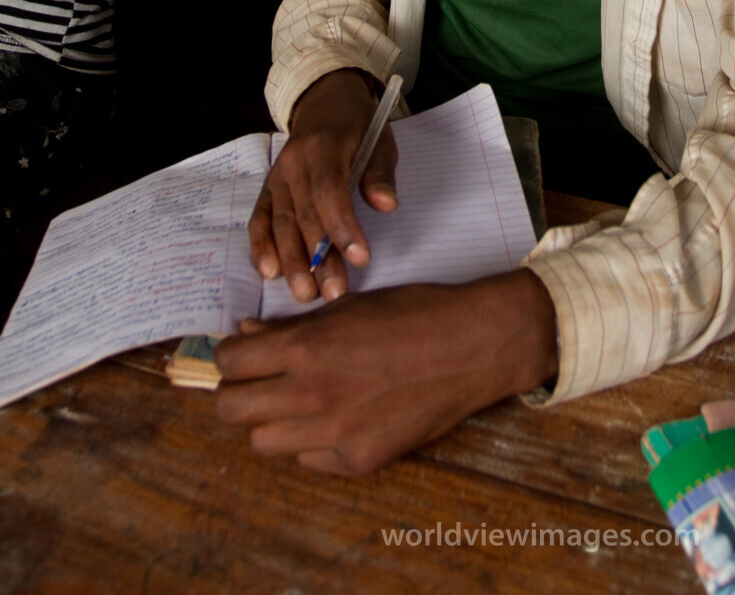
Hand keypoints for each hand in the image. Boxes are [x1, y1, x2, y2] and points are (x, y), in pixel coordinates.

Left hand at [214, 270, 558, 474]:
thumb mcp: (345, 308)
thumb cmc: (411, 314)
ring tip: (296, 400)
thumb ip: (290, 328)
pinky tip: (337, 416)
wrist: (471, 346)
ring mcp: (335, 434)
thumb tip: (244, 336)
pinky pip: (309, 458)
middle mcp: (313, 395)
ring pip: (263, 442)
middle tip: (256, 381)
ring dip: (270, 420)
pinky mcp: (359, 461)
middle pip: (230, 409)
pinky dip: (312, 440)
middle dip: (235, 392)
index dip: (230, 356)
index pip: (229, 362)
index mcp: (307, 348)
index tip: (242, 354)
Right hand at [248, 70, 398, 303]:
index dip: (342, 226)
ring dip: (292, 262)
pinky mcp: (267, 189)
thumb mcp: (380, 141)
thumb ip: (380, 174)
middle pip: (304, 216)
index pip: (329, 191)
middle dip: (318, 258)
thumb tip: (386, 205)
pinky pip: (260, 220)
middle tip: (334, 293)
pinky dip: (261, 247)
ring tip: (306, 295)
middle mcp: (293, 163)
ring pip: (281, 224)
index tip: (359, 258)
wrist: (324, 103)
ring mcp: (276, 177)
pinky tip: (270, 274)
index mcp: (324, 146)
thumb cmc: (358, 127)